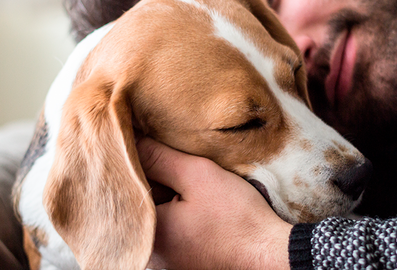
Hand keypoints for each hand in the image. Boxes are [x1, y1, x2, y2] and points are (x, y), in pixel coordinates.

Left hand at [137, 138, 291, 269]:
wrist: (270, 255)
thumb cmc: (238, 221)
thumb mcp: (198, 176)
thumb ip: (159, 157)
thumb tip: (128, 139)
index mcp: (145, 234)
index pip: (126, 186)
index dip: (139, 159)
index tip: (155, 146)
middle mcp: (148, 253)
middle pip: (140, 201)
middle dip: (153, 178)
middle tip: (175, 161)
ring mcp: (165, 260)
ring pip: (156, 213)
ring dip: (167, 195)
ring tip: (188, 181)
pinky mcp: (181, 261)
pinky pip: (169, 228)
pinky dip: (178, 211)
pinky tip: (197, 202)